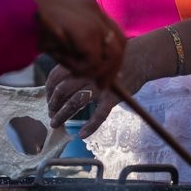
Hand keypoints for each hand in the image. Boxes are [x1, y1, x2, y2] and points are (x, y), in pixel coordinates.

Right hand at [27, 0, 124, 87]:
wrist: (15, 13)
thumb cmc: (30, 25)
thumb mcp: (60, 34)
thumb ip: (77, 43)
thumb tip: (93, 65)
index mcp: (88, 8)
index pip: (113, 34)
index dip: (113, 57)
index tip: (106, 76)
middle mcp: (95, 10)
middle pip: (120, 45)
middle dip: (111, 69)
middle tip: (100, 86)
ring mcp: (93, 20)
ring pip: (108, 57)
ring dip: (89, 69)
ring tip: (67, 65)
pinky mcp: (88, 31)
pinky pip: (93, 62)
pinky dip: (77, 67)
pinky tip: (60, 57)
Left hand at [44, 32, 160, 134]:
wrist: (141, 57)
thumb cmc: (114, 59)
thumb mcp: (93, 56)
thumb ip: (78, 66)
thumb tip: (60, 81)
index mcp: (81, 63)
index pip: (55, 77)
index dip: (49, 90)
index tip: (49, 100)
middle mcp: (87, 74)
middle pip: (62, 91)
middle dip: (53, 104)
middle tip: (51, 115)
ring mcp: (99, 86)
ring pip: (76, 102)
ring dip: (63, 115)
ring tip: (56, 124)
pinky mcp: (113, 97)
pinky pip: (99, 114)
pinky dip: (90, 126)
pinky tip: (82, 134)